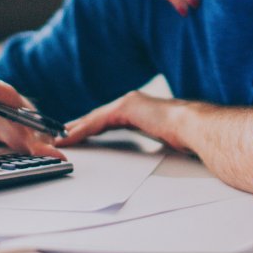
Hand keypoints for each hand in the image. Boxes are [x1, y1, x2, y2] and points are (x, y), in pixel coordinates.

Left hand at [59, 91, 186, 152]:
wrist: (194, 127)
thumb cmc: (186, 135)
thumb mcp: (163, 138)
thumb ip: (152, 139)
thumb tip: (154, 149)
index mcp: (140, 110)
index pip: (108, 120)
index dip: (90, 128)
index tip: (76, 135)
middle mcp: (131, 103)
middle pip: (96, 117)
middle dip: (77, 127)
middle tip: (59, 136)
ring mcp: (128, 103)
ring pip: (93, 118)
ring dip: (74, 129)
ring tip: (58, 139)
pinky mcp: (125, 108)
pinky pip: (96, 122)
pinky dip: (81, 130)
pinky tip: (69, 138)